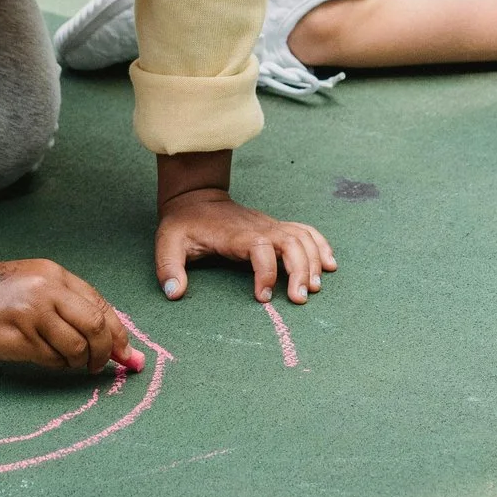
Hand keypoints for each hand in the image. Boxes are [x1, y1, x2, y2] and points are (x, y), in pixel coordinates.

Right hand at [0, 259, 136, 372]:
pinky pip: (52, 359)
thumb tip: (112, 341)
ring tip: (66, 362)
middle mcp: (48, 290)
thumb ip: (71, 306)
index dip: (118, 334)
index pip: (101, 306)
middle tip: (99, 366)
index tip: (126, 355)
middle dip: (105, 352)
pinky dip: (56, 364)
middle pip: (97, 327)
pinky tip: (45, 357)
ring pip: (76, 347)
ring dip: (78, 363)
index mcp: (56, 275)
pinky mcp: (19, 337)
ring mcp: (33, 313)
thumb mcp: (37, 285)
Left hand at [156, 188, 337, 304]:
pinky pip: (306, 232)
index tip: (262, 298)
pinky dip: (321, 246)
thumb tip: (175, 293)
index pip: (260, 249)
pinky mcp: (276, 227)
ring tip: (314, 288)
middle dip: (301, 270)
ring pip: (303, 238)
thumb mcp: (167, 243)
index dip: (265, 273)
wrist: (196, 197)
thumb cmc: (184, 224)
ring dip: (314, 262)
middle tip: (300, 298)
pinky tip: (329, 264)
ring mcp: (271, 226)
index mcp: (235, 234)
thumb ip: (169, 267)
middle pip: (291, 243)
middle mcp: (259, 228)